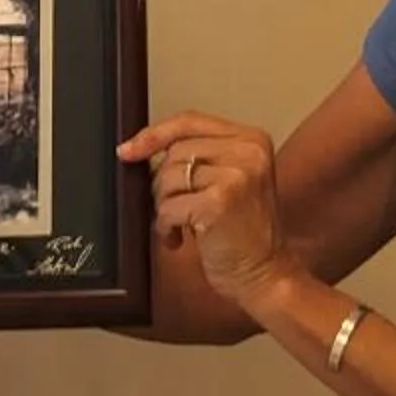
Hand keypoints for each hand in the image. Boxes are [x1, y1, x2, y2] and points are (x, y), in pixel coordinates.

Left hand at [118, 112, 291, 308]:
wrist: (267, 275)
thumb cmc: (243, 233)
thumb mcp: (232, 180)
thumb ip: (200, 156)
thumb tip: (142, 147)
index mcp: (252, 140)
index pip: (190, 120)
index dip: (154, 134)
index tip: (128, 150)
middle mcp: (248, 152)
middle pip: (175, 151)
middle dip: (164, 184)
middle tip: (179, 209)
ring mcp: (236, 176)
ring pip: (167, 178)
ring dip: (165, 207)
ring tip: (184, 225)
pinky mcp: (219, 203)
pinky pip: (167, 207)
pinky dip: (166, 227)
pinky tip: (182, 239)